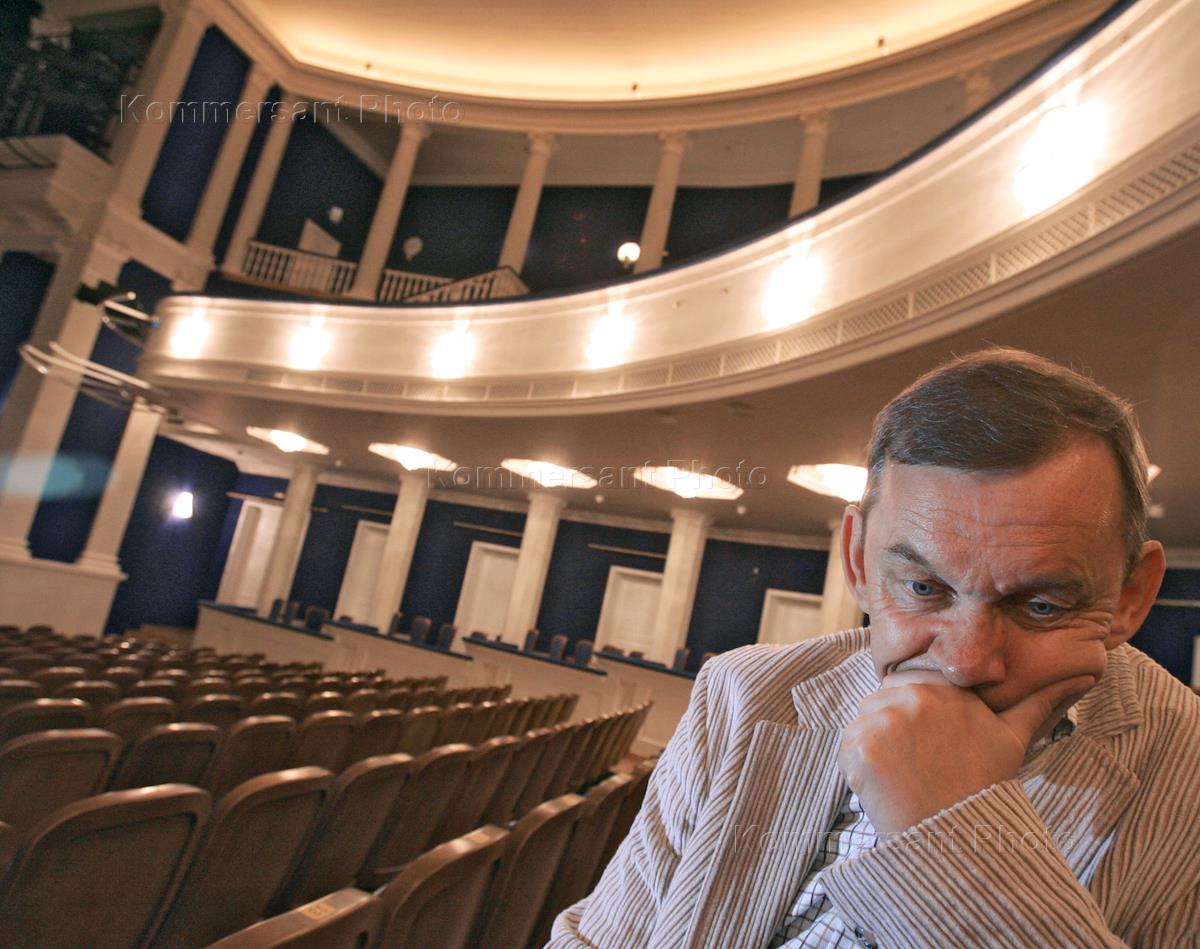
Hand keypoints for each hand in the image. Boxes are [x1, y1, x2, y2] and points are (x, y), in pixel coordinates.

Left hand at [837, 670, 1092, 834]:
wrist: (958, 840)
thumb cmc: (983, 786)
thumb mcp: (1013, 739)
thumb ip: (1037, 701)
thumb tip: (1084, 674)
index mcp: (945, 688)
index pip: (907, 681)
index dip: (911, 711)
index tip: (923, 740)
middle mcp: (914, 696)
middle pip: (881, 701)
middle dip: (891, 730)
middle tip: (916, 765)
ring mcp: (885, 719)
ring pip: (862, 723)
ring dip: (874, 748)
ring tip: (905, 777)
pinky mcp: (861, 746)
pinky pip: (847, 749)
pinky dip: (859, 770)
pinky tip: (887, 788)